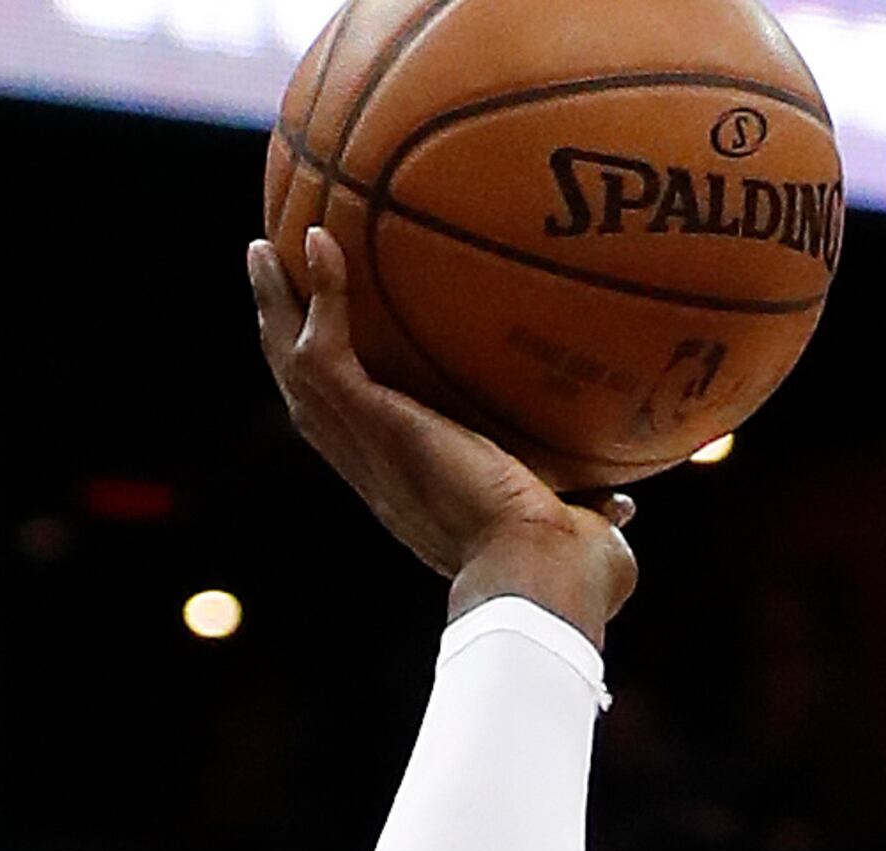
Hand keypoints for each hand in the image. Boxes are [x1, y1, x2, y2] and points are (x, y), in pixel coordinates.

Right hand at [246, 231, 637, 640]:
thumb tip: (619, 502)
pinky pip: (326, 350)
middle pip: (305, 397)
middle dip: (282, 338)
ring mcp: (367, 449)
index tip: (330, 357)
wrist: (544, 575)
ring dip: (276, 306)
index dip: (336, 399)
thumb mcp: (569, 528)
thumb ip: (583, 507)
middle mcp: (373, 472)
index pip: (354, 440)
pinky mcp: (375, 424)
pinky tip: (324, 241)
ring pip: (295, 369)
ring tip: (266, 248)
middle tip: (274, 280)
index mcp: (408, 494)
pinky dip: (318, 295)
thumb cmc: (568, 573)